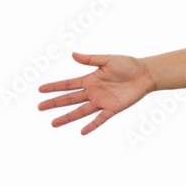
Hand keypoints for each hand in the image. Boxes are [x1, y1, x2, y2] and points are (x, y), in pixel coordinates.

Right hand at [37, 52, 157, 134]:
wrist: (146, 73)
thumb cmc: (128, 64)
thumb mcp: (108, 59)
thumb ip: (91, 59)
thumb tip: (73, 54)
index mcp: (90, 79)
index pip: (68, 84)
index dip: (54, 87)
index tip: (40, 90)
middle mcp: (93, 92)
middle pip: (70, 99)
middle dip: (55, 103)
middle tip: (40, 107)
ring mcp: (102, 101)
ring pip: (81, 111)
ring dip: (67, 117)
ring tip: (53, 123)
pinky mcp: (113, 108)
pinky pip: (100, 119)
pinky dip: (92, 125)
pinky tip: (82, 131)